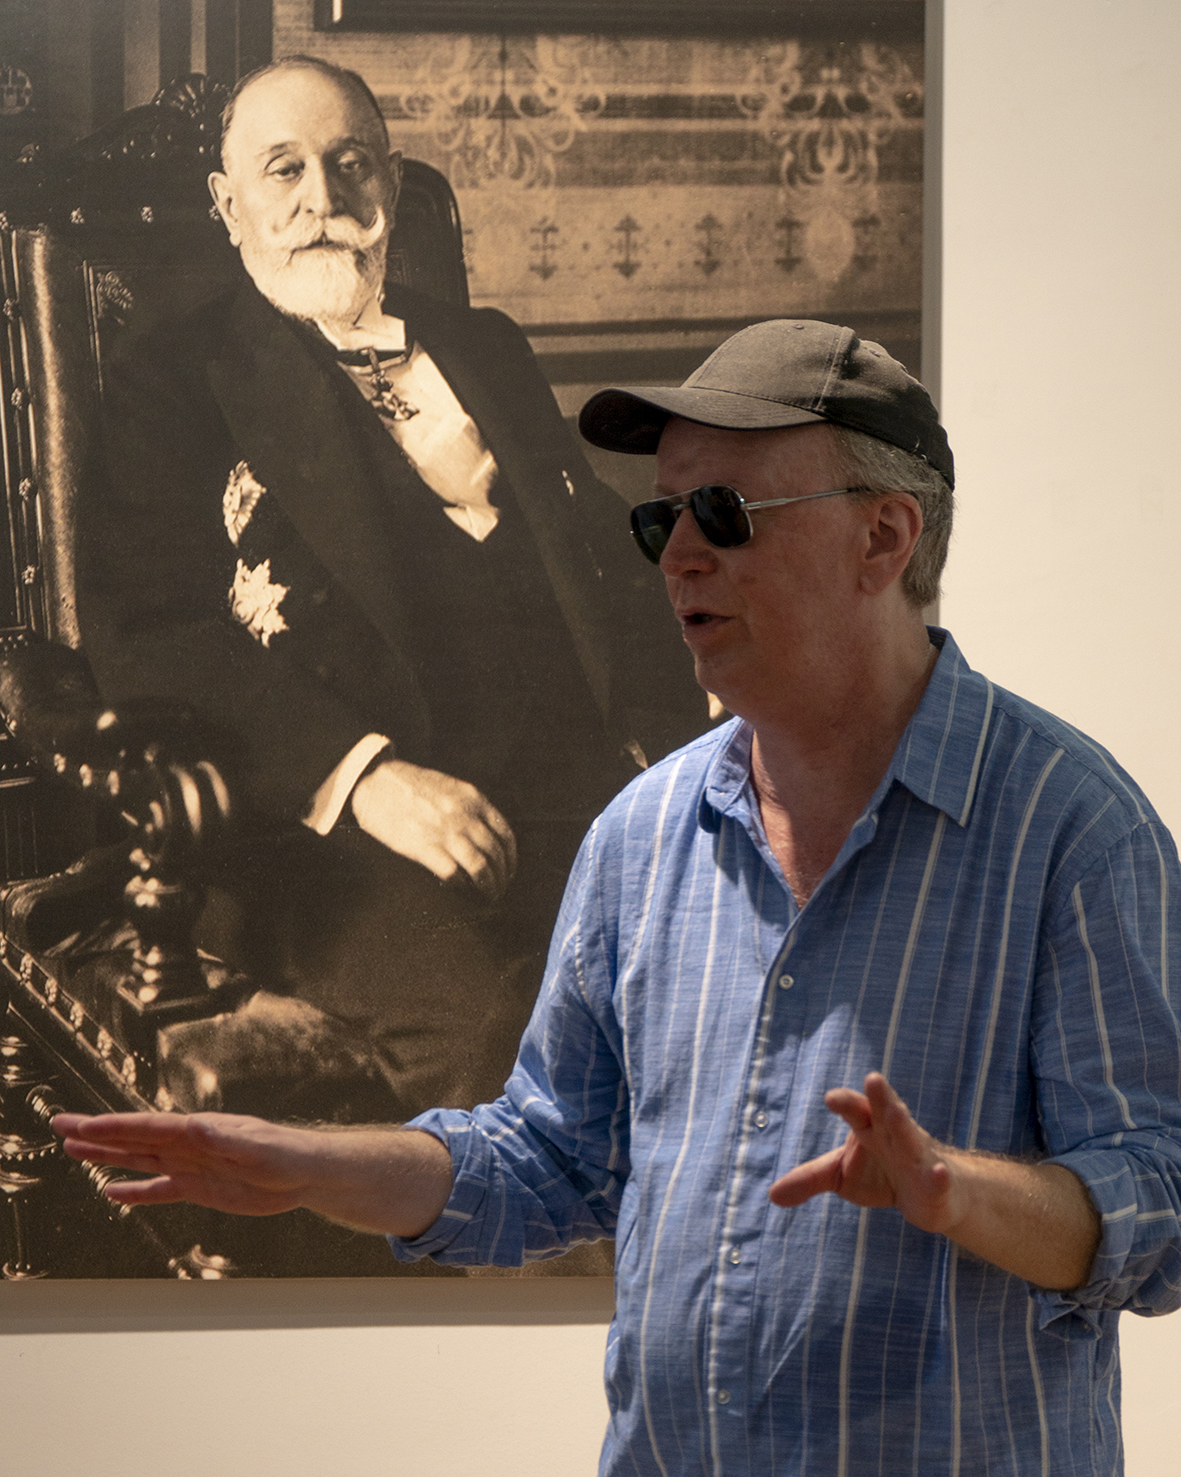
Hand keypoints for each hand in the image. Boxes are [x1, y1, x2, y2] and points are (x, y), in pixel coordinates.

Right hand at [52, 1110, 327, 1214]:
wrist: (306, 1174)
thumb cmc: (287, 1155)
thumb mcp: (257, 1149)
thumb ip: (225, 1139)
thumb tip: (194, 1126)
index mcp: (200, 1131)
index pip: (148, 1128)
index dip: (115, 1127)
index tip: (84, 1125)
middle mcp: (189, 1145)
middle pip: (134, 1138)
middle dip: (98, 1133)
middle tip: (61, 1125)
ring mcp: (192, 1166)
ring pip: (140, 1160)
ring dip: (108, 1156)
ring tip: (74, 1150)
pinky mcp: (200, 1188)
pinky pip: (160, 1190)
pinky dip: (135, 1192)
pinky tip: (112, 1193)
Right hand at [351, 757, 516, 898]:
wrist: (375, 783)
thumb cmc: (412, 786)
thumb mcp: (451, 787)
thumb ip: (471, 807)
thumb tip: (487, 835)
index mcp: (473, 799)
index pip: (505, 834)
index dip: (510, 858)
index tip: (508, 871)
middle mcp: (463, 815)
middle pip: (495, 854)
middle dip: (502, 876)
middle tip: (500, 889)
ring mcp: (444, 831)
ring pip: (479, 866)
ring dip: (487, 885)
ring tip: (488, 895)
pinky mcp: (423, 847)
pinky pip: (453, 873)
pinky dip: (461, 884)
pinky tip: (460, 886)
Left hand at [767, 1073, 1100, 1287]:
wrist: (932, 1193)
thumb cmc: (882, 1173)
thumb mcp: (842, 1175)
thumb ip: (809, 1179)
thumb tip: (771, 1195)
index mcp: (870, 1128)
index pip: (857, 1110)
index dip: (846, 1102)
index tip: (830, 1097)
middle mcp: (895, 1136)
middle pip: (886, 1112)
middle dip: (880, 1096)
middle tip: (872, 1079)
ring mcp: (919, 1158)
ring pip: (912, 1138)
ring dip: (904, 1124)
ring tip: (897, 1111)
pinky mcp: (938, 1184)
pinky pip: (939, 1179)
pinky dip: (938, 1175)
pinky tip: (937, 1172)